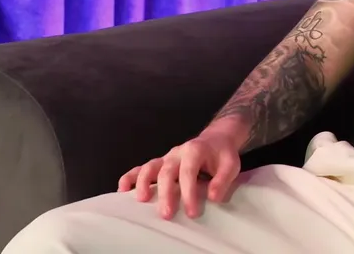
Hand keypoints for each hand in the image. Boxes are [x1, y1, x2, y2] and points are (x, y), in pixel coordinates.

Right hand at [118, 129, 241, 219]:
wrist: (215, 139)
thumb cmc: (222, 154)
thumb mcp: (231, 164)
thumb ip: (222, 180)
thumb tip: (213, 197)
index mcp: (195, 150)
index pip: (188, 172)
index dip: (189, 193)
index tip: (191, 212)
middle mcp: (177, 153)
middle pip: (166, 172)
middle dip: (165, 193)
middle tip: (167, 214)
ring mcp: (166, 157)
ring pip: (150, 167)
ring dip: (143, 183)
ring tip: (141, 200)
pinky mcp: (160, 163)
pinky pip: (141, 168)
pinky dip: (130, 177)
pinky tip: (122, 189)